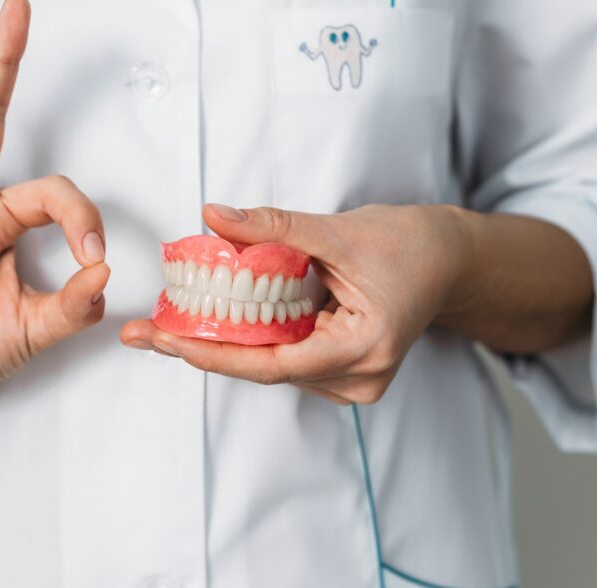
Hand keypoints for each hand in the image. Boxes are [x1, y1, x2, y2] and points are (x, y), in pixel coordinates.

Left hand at [120, 203, 472, 404]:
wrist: (452, 259)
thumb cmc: (411, 244)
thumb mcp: (339, 230)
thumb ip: (274, 228)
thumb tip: (212, 216)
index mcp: (364, 349)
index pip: (274, 363)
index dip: (215, 354)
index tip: (166, 340)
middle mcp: (358, 377)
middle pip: (264, 369)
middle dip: (202, 348)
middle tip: (143, 331)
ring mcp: (352, 380)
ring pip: (271, 366)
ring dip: (220, 343)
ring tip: (163, 323)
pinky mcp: (342, 370)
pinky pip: (284, 357)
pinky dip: (248, 338)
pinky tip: (207, 322)